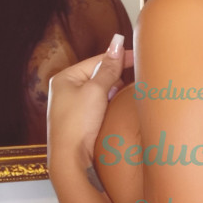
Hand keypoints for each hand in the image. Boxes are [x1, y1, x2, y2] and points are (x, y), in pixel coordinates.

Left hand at [47, 33, 133, 174]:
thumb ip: (109, 67)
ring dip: (114, 93)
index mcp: (64, 78)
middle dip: (116, 78)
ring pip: (101, 92)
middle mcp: (66, 91)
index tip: (138, 56)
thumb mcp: (96, 91)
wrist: (70, 160)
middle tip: (132, 82)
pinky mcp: (80, 122)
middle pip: (99, 76)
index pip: (97, 61)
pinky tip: (117, 110)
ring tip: (125, 97)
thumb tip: (117, 42)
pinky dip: (110, 106)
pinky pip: (100, 106)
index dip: (118, 58)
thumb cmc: (76, 125)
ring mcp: (72, 107)